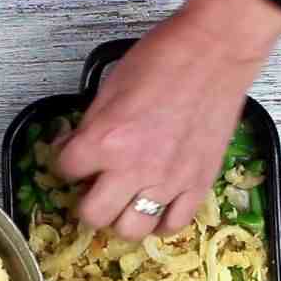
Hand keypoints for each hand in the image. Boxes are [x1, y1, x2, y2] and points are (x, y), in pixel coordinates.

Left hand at [53, 0, 280, 239]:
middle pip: (94, 216)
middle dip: (88, 202)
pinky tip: (156, 206)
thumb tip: (74, 148)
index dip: (65, 163)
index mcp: (105, 141)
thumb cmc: (161, 59)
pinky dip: (160, 221)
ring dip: (122, 218)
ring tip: (125, 201)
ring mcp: (168, 181)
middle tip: (95, 188)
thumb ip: (89, 127)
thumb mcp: (107, 89)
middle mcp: (133, 169)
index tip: (73, 157)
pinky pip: (173, 224)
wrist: (215, 50)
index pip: (65, 171)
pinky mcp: (199, 184)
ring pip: (132, 230)